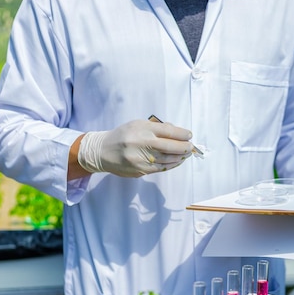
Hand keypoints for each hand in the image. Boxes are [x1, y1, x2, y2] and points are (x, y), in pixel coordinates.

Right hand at [77, 119, 193, 176]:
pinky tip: (177, 161)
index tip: (189, 135)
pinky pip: (161, 168)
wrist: (102, 151)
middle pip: (171, 146)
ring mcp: (141, 158)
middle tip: (191, 147)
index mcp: (142, 128)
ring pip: (168, 159)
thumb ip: (157, 127)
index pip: (169, 131)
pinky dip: (172, 164)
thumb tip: (178, 132)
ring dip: (180, 157)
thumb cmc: (123, 135)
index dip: (182, 134)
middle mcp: (142, 142)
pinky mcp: (141, 170)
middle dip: (185, 147)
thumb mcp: (138, 125)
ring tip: (186, 154)